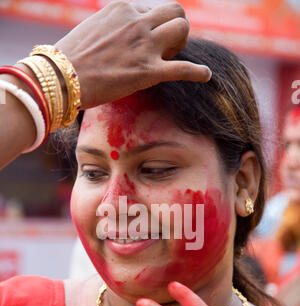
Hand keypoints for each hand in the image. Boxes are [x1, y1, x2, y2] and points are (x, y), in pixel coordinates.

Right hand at [54, 1, 210, 108]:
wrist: (60, 78)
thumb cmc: (70, 58)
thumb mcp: (93, 29)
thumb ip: (113, 27)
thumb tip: (120, 35)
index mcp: (123, 8)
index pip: (154, 8)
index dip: (156, 25)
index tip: (149, 41)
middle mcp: (137, 22)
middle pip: (176, 11)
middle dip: (177, 27)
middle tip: (168, 46)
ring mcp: (144, 46)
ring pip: (182, 29)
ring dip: (183, 44)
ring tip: (174, 58)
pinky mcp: (148, 72)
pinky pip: (183, 69)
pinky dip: (198, 72)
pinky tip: (206, 75)